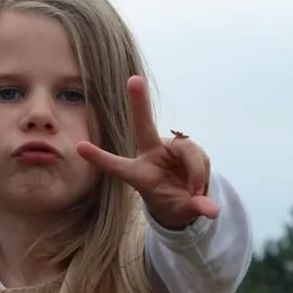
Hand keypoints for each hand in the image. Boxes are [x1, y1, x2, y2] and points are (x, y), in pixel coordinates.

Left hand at [77, 76, 219, 229]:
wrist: (187, 197)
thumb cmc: (174, 203)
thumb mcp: (181, 211)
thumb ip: (194, 209)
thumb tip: (213, 211)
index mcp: (139, 174)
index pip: (117, 166)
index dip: (100, 158)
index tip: (79, 147)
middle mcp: (152, 154)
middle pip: (143, 126)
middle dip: (139, 103)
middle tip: (134, 80)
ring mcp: (170, 148)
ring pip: (186, 150)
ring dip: (195, 171)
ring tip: (195, 191)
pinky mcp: (188, 148)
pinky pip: (198, 155)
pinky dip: (202, 171)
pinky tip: (200, 184)